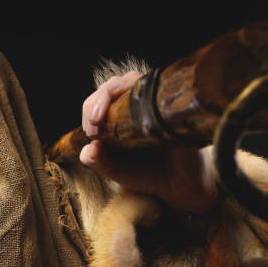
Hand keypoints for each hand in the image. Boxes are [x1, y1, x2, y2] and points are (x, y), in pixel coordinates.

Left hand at [80, 72, 217, 213]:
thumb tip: (88, 150)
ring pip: (133, 80)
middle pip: (113, 84)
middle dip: (99, 99)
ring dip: (116, 90)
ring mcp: (154, 103)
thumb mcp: (116, 171)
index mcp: (117, 116)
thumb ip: (98, 162)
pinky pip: (159, 88)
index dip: (91, 108)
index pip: (99, 98)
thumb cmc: (148, 175)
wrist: (179, 185)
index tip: (90, 130)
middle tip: (95, 123)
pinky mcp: (172, 105)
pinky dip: (145, 91)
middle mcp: (135, 105)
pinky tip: (138, 109)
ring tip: (106, 116)